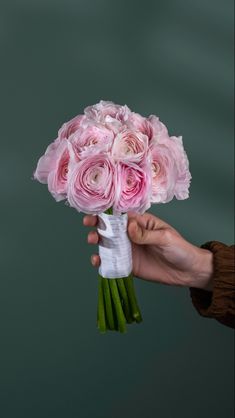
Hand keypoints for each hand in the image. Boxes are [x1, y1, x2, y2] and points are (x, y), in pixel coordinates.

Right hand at [83, 212, 213, 290]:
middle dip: (97, 226)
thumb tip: (129, 226)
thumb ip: (146, 234)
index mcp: (141, 223)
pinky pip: (112, 262)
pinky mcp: (128, 265)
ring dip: (97, 242)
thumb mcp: (165, 238)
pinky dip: (102, 262)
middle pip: (110, 228)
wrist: (187, 272)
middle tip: (89, 226)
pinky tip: (97, 261)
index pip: (121, 216)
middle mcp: (132, 235)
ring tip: (92, 242)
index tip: (95, 214)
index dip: (107, 214)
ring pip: (108, 244)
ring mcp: (129, 250)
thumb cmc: (180, 249)